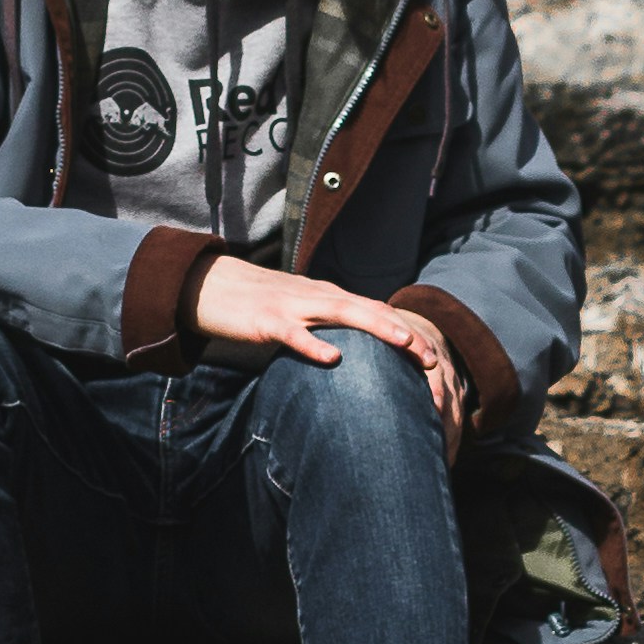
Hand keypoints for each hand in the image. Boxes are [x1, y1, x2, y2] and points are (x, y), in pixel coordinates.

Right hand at [190, 255, 463, 455]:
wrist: (210, 285)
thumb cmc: (256, 303)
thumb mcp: (297, 311)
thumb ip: (324, 324)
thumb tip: (351, 351)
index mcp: (325, 296)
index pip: (374, 312)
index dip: (405, 332)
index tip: (433, 357)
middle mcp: (316, 297)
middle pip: (368, 311)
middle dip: (404, 333)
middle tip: (433, 358)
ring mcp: (292, 307)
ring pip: (341, 314)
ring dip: (376, 327)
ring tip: (405, 343)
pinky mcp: (266, 321)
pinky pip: (294, 334)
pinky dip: (314, 345)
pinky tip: (333, 358)